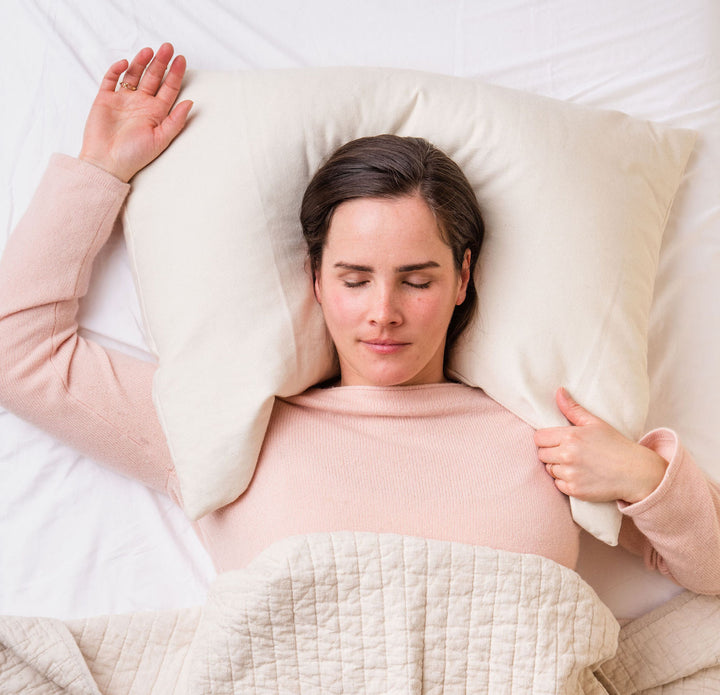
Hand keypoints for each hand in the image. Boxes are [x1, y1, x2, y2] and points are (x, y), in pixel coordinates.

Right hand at [79, 43, 192, 181]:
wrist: (107, 163)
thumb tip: (190, 102)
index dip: (175, 74)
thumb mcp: (160, 139)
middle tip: (167, 47)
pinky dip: (116, 69)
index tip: (181, 59)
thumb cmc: (134, 155)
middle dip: (160, 62)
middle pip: (153, 78)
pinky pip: (111, 79)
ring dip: (141, 62)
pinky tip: (124, 63)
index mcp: (156, 113)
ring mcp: (123, 100)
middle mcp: (141, 104)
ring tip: (149, 51)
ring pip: (133, 74)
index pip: (169, 89)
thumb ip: (175, 121)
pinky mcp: (105, 99)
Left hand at [533, 388, 667, 503]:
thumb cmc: (615, 445)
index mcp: (570, 436)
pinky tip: (580, 475)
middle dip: (551, 453)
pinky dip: (565, 481)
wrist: (635, 472)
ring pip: (549, 469)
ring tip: (577, 464)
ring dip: (558, 467)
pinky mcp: (574, 490)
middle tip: (568, 452)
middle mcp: (567, 455)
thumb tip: (559, 391)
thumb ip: (573, 409)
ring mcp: (570, 474)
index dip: (545, 439)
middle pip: (541, 454)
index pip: (538, 437)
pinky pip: (558, 484)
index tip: (556, 440)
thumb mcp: (595, 423)